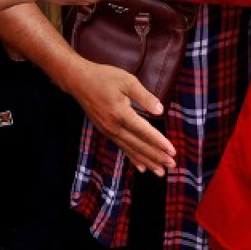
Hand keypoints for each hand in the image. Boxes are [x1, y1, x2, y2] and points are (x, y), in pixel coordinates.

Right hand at [63, 58, 175, 175]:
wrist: (78, 80)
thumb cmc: (103, 77)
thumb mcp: (126, 80)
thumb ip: (144, 96)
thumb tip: (160, 110)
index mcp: (121, 113)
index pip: (144, 132)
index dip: (159, 142)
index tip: (173, 151)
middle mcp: (114, 126)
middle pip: (139, 145)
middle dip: (156, 156)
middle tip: (172, 165)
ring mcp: (108, 131)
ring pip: (131, 150)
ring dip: (147, 161)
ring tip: (160, 172)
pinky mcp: (105, 131)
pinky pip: (122, 148)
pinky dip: (133, 158)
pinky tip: (141, 167)